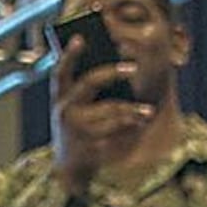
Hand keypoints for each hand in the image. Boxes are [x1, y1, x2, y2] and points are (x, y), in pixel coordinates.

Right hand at [50, 62, 156, 188]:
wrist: (68, 168)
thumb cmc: (76, 130)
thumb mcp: (73, 109)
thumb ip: (85, 90)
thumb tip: (114, 67)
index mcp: (58, 98)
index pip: (60, 71)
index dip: (69, 54)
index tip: (80, 37)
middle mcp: (64, 110)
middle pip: (90, 82)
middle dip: (113, 72)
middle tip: (133, 67)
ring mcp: (76, 127)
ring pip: (111, 108)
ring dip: (133, 108)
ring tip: (148, 109)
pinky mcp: (89, 142)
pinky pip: (117, 127)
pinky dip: (131, 123)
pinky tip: (141, 121)